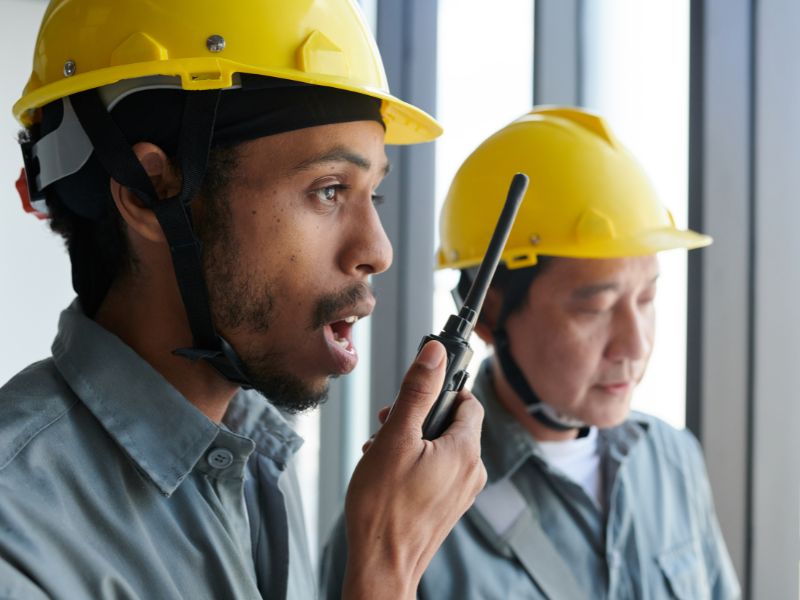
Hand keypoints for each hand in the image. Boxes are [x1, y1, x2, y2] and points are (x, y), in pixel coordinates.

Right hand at [342, 341, 486, 599]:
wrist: (381, 566)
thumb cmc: (383, 508)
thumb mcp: (395, 438)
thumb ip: (417, 392)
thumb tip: (435, 353)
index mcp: (465, 451)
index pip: (467, 400)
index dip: (440, 390)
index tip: (416, 389)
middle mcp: (472, 471)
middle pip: (453, 423)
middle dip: (419, 417)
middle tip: (388, 424)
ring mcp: (462, 491)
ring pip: (442, 446)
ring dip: (413, 439)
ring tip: (382, 451)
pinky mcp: (449, 505)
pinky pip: (439, 469)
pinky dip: (417, 461)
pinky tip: (389, 471)